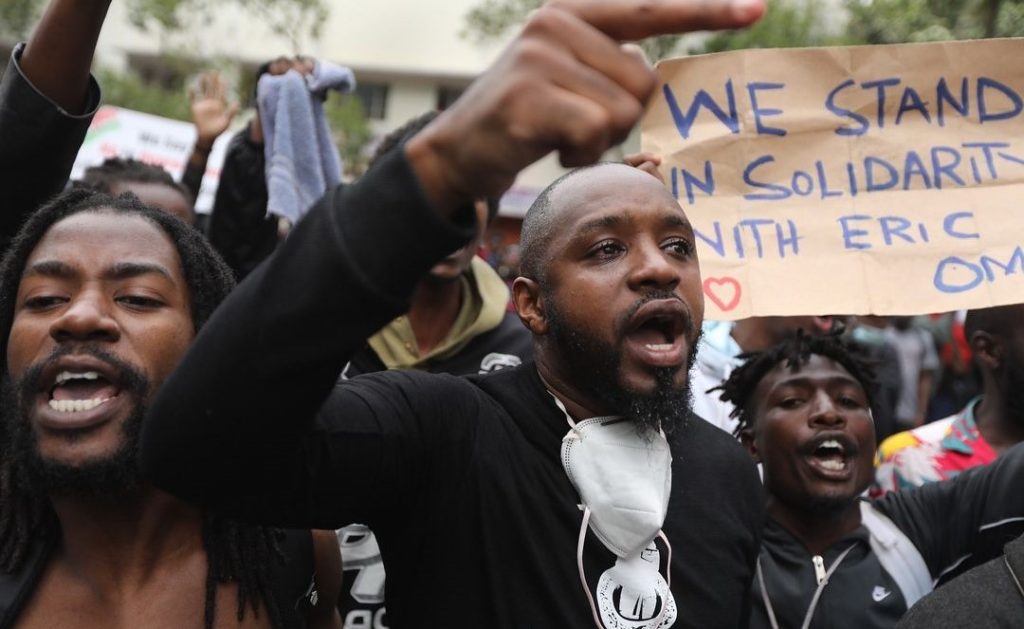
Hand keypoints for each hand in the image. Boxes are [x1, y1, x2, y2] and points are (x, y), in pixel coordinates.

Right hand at [190, 70, 238, 148]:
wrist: (207, 137)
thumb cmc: (218, 131)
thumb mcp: (226, 121)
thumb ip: (231, 112)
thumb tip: (237, 102)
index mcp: (220, 106)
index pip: (221, 93)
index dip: (222, 86)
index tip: (223, 77)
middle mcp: (212, 103)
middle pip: (212, 89)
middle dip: (213, 81)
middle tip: (214, 71)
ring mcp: (204, 105)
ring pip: (204, 91)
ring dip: (203, 84)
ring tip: (203, 75)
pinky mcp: (196, 108)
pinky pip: (194, 99)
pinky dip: (192, 94)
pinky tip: (191, 88)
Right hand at [405, 0, 763, 211]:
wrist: (457, 151)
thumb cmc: (523, 119)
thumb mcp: (564, 76)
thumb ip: (609, 67)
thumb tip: (657, 78)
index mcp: (571, 13)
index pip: (650, 9)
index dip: (707, 11)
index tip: (758, 8)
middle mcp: (556, 25)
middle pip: (642, 81)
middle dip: (620, 118)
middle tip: (577, 125)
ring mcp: (540, 59)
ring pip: (621, 111)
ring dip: (597, 140)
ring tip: (556, 135)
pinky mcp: (530, 97)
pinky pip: (595, 132)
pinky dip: (580, 153)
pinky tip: (548, 146)